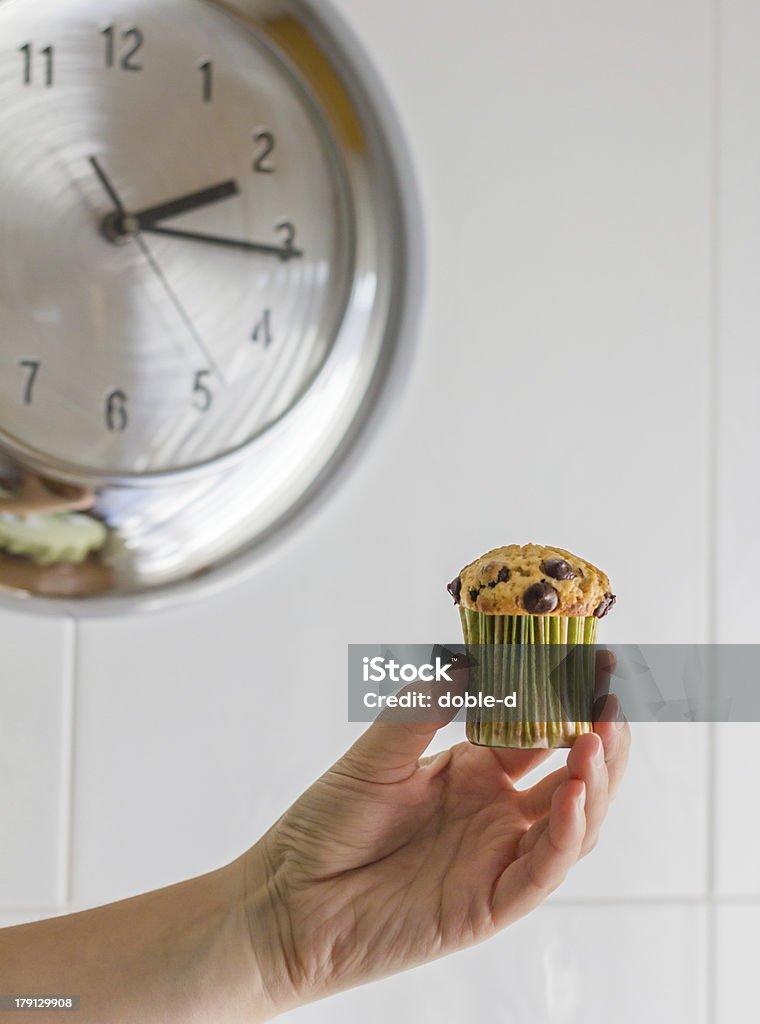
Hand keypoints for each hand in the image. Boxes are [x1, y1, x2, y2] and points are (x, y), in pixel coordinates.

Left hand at [242, 653, 629, 1013]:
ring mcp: (498, 857)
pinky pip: (543, 869)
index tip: (596, 661)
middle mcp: (496, 811)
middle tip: (614, 696)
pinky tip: (573, 793)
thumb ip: (425, 707)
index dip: (569, 699)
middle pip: (571, 773)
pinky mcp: (491, 902)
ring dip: (594, 780)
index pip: (539, 729)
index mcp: (473, 770)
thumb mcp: (378, 752)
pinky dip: (565, 833)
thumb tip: (469, 658)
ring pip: (574, 821)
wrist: (289, 899)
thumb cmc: (326, 825)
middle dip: (600, 735)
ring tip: (600, 735)